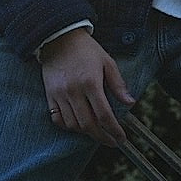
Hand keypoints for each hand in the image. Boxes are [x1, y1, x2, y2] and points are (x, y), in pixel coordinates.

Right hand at [40, 29, 135, 145]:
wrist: (59, 39)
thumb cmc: (86, 50)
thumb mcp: (107, 62)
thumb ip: (118, 84)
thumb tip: (130, 103)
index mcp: (91, 83)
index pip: (104, 115)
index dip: (114, 130)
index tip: (121, 138)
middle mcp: (74, 91)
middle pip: (88, 124)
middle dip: (102, 137)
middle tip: (112, 141)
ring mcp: (60, 95)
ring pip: (73, 124)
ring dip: (86, 132)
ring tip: (97, 132)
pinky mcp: (50, 95)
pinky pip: (57, 119)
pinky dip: (68, 126)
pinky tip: (78, 125)